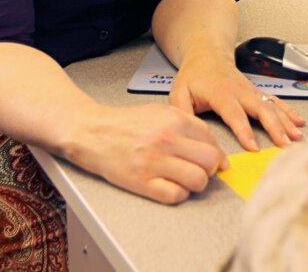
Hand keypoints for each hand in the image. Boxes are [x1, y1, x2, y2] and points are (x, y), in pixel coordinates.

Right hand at [65, 103, 227, 204]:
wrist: (91, 132)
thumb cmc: (124, 124)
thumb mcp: (159, 112)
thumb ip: (187, 124)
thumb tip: (212, 147)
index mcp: (173, 119)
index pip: (212, 141)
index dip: (217, 155)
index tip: (214, 162)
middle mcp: (166, 139)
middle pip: (210, 161)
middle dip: (210, 169)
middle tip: (200, 170)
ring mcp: (154, 162)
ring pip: (198, 180)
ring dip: (196, 184)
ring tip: (184, 179)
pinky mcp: (142, 182)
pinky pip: (176, 195)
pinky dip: (178, 194)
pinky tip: (169, 186)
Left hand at [169, 53, 305, 151]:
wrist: (207, 54)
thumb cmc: (194, 75)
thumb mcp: (179, 92)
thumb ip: (182, 112)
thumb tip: (189, 133)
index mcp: (220, 92)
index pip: (234, 114)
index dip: (244, 131)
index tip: (254, 147)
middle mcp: (240, 90)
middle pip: (262, 109)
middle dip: (275, 127)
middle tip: (285, 144)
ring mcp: (251, 90)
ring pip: (273, 105)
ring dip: (287, 121)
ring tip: (297, 137)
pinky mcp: (257, 92)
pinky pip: (276, 102)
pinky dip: (289, 112)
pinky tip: (299, 122)